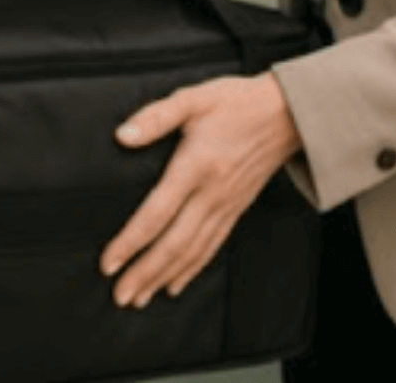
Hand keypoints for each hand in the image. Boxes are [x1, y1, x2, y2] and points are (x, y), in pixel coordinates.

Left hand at [101, 74, 301, 307]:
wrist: (286, 114)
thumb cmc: (236, 102)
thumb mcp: (192, 98)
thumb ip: (155, 117)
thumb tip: (122, 135)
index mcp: (195, 167)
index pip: (157, 214)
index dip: (130, 242)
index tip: (109, 262)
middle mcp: (211, 194)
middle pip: (173, 244)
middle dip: (144, 273)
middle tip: (120, 296)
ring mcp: (226, 205)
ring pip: (192, 252)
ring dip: (164, 277)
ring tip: (140, 298)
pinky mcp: (236, 209)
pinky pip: (212, 246)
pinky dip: (192, 269)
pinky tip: (176, 283)